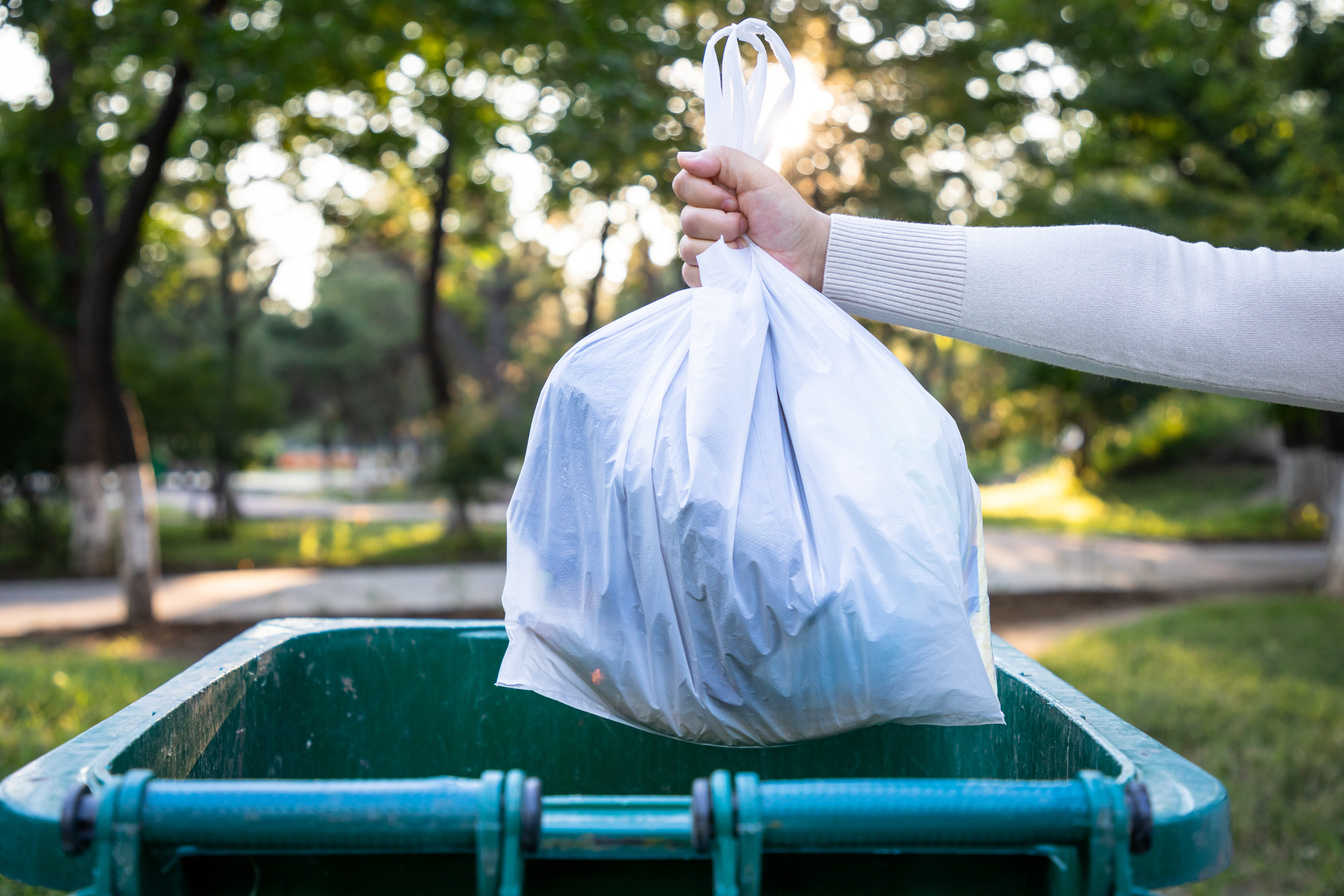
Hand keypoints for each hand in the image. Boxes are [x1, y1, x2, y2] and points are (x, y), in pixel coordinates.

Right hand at [673, 147, 830, 290]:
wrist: (804, 253)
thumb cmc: (785, 213)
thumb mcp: (758, 176)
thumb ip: (722, 159)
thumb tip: (680, 158)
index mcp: (713, 192)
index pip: (683, 185)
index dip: (706, 194)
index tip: (735, 200)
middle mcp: (705, 219)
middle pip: (687, 219)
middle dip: (721, 222)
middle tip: (746, 224)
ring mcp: (705, 250)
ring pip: (688, 248)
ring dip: (723, 246)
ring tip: (746, 246)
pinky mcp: (709, 276)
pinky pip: (691, 273)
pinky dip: (715, 270)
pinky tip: (738, 265)